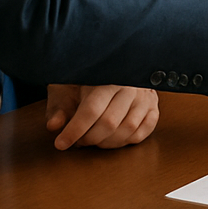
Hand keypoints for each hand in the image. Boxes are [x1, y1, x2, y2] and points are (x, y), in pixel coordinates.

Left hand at [45, 84, 159, 150]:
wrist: (114, 65)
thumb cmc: (86, 79)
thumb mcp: (67, 86)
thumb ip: (58, 106)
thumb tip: (54, 126)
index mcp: (106, 76)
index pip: (91, 110)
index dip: (75, 131)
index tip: (61, 144)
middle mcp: (129, 85)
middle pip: (109, 123)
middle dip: (90, 139)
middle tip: (79, 141)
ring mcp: (144, 96)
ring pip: (128, 129)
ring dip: (108, 143)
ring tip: (95, 140)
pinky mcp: (153, 105)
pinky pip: (144, 131)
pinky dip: (127, 141)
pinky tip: (114, 138)